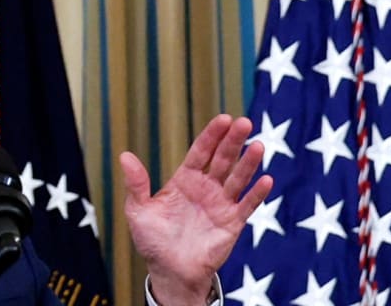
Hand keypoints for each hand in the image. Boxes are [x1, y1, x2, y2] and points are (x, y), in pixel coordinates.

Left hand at [120, 115, 272, 305]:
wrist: (169, 273)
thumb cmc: (152, 241)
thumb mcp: (138, 211)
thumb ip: (136, 184)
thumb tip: (125, 156)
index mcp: (185, 180)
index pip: (201, 151)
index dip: (212, 135)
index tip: (224, 118)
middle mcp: (206, 188)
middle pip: (222, 159)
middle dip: (233, 141)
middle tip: (244, 122)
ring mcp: (221, 204)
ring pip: (238, 179)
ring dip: (249, 163)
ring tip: (258, 145)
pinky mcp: (232, 224)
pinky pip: (247, 206)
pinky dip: (257, 194)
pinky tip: (266, 179)